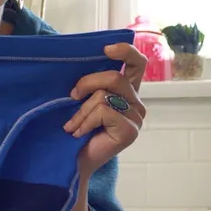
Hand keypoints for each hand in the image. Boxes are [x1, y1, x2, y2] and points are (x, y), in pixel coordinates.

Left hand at [65, 43, 147, 177]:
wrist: (73, 161)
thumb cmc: (78, 130)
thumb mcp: (85, 99)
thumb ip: (93, 82)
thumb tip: (80, 60)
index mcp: (127, 91)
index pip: (138, 63)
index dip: (125, 51)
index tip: (105, 49)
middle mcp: (136, 102)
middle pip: (114, 77)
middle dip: (87, 83)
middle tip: (72, 96)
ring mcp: (136, 117)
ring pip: (104, 96)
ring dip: (81, 110)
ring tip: (73, 125)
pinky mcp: (130, 130)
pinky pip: (103, 112)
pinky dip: (85, 121)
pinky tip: (79, 133)